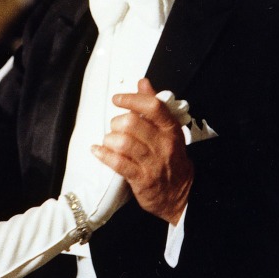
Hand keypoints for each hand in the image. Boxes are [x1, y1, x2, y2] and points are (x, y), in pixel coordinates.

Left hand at [92, 78, 192, 224]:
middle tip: (115, 129)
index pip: (153, 107)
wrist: (181, 194)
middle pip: (133, 123)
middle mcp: (164, 145)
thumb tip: (143, 82)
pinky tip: (97, 151)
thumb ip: (153, 106)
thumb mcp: (167, 130)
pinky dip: (103, 155)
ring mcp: (153, 163)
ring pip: (123, 143)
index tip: (117, 99)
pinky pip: (117, 163)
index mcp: (170, 129)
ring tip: (109, 142)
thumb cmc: (169, 157)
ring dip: (110, 140)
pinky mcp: (141, 180)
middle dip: (116, 123)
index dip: (132, 99)